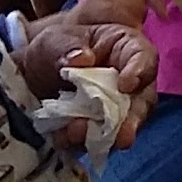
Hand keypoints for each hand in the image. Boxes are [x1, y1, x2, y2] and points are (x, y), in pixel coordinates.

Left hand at [24, 19, 159, 149]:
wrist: (37, 70)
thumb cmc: (56, 46)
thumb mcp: (55, 39)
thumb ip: (67, 47)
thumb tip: (81, 59)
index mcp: (127, 50)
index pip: (145, 59)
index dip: (139, 72)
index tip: (126, 83)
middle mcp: (129, 84)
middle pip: (142, 102)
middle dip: (132, 120)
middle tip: (123, 135)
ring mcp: (115, 110)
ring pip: (123, 126)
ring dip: (105, 135)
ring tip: (79, 133)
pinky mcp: (97, 129)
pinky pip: (96, 140)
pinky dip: (81, 142)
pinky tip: (64, 138)